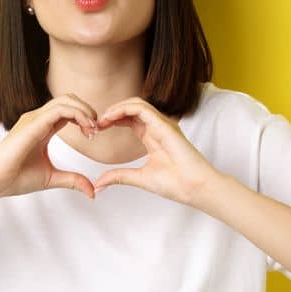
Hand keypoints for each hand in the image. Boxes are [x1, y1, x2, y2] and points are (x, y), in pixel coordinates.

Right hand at [0, 93, 103, 200]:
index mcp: (42, 127)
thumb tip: (92, 192)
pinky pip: (60, 109)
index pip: (67, 109)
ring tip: (92, 128)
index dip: (85, 117)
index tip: (93, 134)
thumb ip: (73, 180)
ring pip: (66, 100)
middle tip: (96, 129)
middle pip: (68, 99)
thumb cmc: (15, 179)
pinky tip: (86, 128)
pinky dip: (78, 114)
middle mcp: (37, 119)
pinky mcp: (32, 124)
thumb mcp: (52, 178)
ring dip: (85, 110)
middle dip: (87, 110)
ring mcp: (33, 119)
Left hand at [92, 97, 222, 205]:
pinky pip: (142, 108)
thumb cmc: (176, 184)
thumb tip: (99, 184)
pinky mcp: (164, 125)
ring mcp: (163, 124)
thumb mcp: (139, 178)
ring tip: (102, 120)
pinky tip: (111, 118)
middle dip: (112, 112)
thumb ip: (119, 177)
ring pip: (136, 104)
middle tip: (97, 124)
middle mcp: (158, 128)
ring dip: (116, 108)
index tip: (98, 130)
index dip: (113, 120)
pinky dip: (124, 109)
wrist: (193, 187)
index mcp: (153, 137)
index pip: (131, 119)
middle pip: (132, 108)